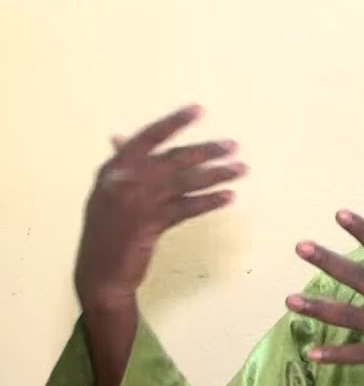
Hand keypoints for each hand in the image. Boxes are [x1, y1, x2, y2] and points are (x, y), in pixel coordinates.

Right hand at [74, 105, 245, 311]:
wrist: (99, 275)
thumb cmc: (107, 232)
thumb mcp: (107, 195)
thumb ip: (121, 169)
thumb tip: (120, 137)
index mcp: (112, 169)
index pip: (147, 138)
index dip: (173, 123)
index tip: (199, 110)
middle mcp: (123, 182)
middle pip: (173, 159)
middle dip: (207, 151)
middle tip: (234, 146)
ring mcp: (136, 204)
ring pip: (184, 183)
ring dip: (216, 175)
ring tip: (241, 170)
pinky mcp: (150, 226)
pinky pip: (186, 208)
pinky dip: (209, 202)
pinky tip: (228, 196)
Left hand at [285, 211, 363, 385]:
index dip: (363, 231)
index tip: (340, 215)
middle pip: (357, 279)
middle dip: (327, 262)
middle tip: (301, 247)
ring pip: (348, 318)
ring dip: (318, 308)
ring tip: (290, 301)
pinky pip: (359, 356)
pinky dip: (335, 356)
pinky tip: (311, 354)